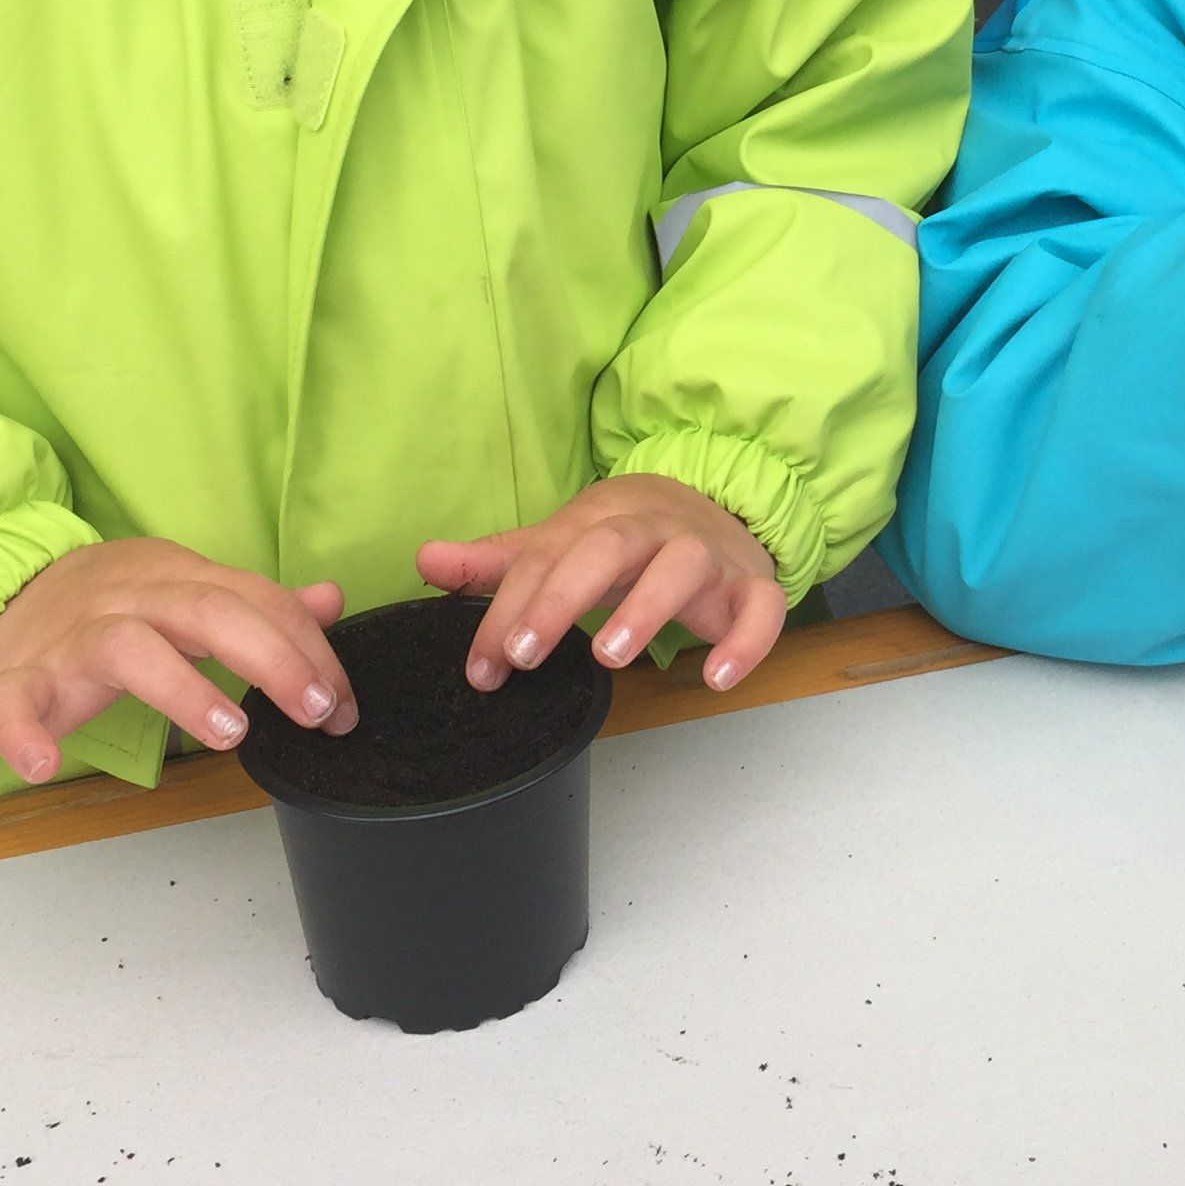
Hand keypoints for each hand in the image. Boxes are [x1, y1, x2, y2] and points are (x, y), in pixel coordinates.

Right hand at [0, 538, 354, 785]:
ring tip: (229, 734)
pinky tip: (45, 765)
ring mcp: (71, 637)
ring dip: (182, 689)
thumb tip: (330, 600)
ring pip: (127, 645)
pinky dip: (24, 731)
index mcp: (177, 579)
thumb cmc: (109, 608)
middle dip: (272, 657)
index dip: (307, 647)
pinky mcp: (16, 677)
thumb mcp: (185, 594)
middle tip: (316, 711)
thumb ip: (257, 605)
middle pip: (207, 611)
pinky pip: (14, 699)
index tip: (342, 703)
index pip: (256, 599)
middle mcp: (130, 599)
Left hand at [415, 474, 786, 694]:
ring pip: (682, 567)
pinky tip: (714, 678)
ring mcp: (707, 557)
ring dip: (645, 608)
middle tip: (523, 655)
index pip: (547, 555)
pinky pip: (760, 608)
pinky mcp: (752, 588)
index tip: (483, 666)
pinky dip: (744, 641)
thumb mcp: (564, 545)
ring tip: (609, 655)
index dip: (509, 608)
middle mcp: (653, 531)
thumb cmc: (628, 541)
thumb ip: (499, 562)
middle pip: (608, 548)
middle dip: (561, 598)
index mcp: (601, 520)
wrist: (720, 507)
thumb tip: (424, 560)